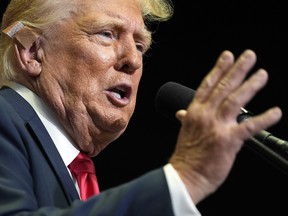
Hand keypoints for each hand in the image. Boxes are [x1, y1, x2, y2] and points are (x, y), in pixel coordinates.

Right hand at [169, 49, 281, 202]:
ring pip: (235, 101)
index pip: (207, 85)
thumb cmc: (186, 155)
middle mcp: (205, 115)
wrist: (186, 175)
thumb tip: (181, 112)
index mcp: (194, 112)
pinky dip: (263, 118)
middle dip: (237, 70)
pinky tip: (276, 112)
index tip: (227, 56)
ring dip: (250, 86)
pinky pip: (249, 127)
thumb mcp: (184, 132)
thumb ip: (186, 118)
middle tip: (249, 56)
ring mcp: (217, 127)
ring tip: (262, 74)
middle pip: (223, 87)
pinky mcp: (228, 141)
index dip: (218, 69)